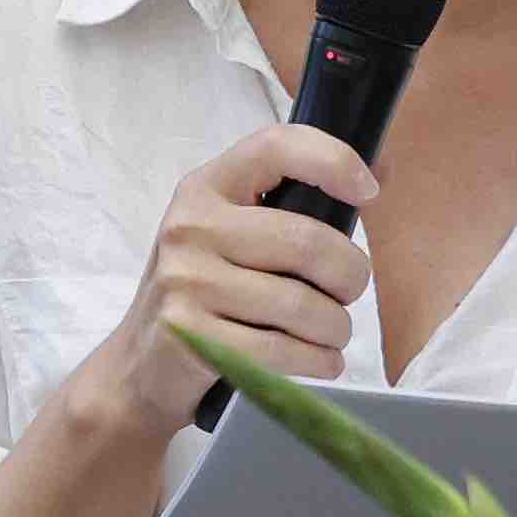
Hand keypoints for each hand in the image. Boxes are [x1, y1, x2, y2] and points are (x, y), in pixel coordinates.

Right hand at [4, 124, 376, 516]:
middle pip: (307, 242)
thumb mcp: (227, 236)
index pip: (276, 147)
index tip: (368, 192)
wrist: (137, 369)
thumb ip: (286, 209)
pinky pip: (281, 350)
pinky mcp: (191, 336)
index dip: (333, 161)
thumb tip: (379, 175)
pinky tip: (320, 362)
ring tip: (333, 335)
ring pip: (302, 305)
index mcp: (205, 188)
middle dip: (350, 276)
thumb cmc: (201, 296)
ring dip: (336, 329)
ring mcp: (186, 281)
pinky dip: (316, 361)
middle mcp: (191, 227)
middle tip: (349, 294)